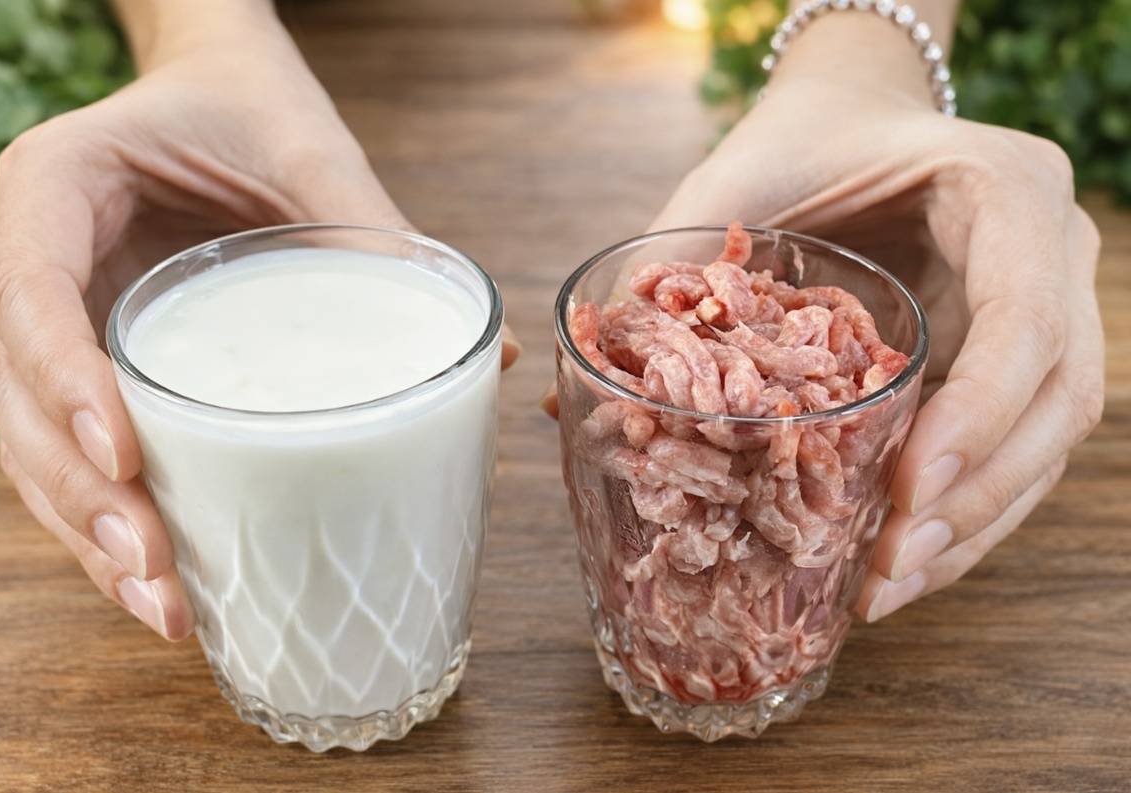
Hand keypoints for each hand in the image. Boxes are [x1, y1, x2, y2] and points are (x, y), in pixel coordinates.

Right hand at [0, 9, 427, 639]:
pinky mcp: (82, 365)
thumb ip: (380, 237)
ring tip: (166, 605)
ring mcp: (45, 318)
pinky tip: (164, 580)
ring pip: (31, 442)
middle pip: (16, 394)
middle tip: (157, 568)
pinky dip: (108, 518)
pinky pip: (72, 450)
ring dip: (88, 534)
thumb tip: (497, 358)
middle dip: (82, 494)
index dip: (63, 379)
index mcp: (57, 185)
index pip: (33, 291)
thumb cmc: (249, 108)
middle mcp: (27, 257)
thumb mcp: (310, 153)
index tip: (127, 454)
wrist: (212, 92)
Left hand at [649, 76, 1103, 620]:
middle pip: (1059, 401)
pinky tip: (897, 557)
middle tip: (884, 572)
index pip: (1025, 320)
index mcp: (1004, 190)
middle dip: (975, 502)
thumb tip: (569, 406)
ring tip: (884, 588)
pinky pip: (1013, 444)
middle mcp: (1051, 251)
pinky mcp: (1017, 353)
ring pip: (1048, 441)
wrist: (853, 113)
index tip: (906, 493)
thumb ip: (670, 268)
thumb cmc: (801, 137)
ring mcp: (1047, 304)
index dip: (978, 417)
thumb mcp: (734, 179)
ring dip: (972, 529)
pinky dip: (962, 509)